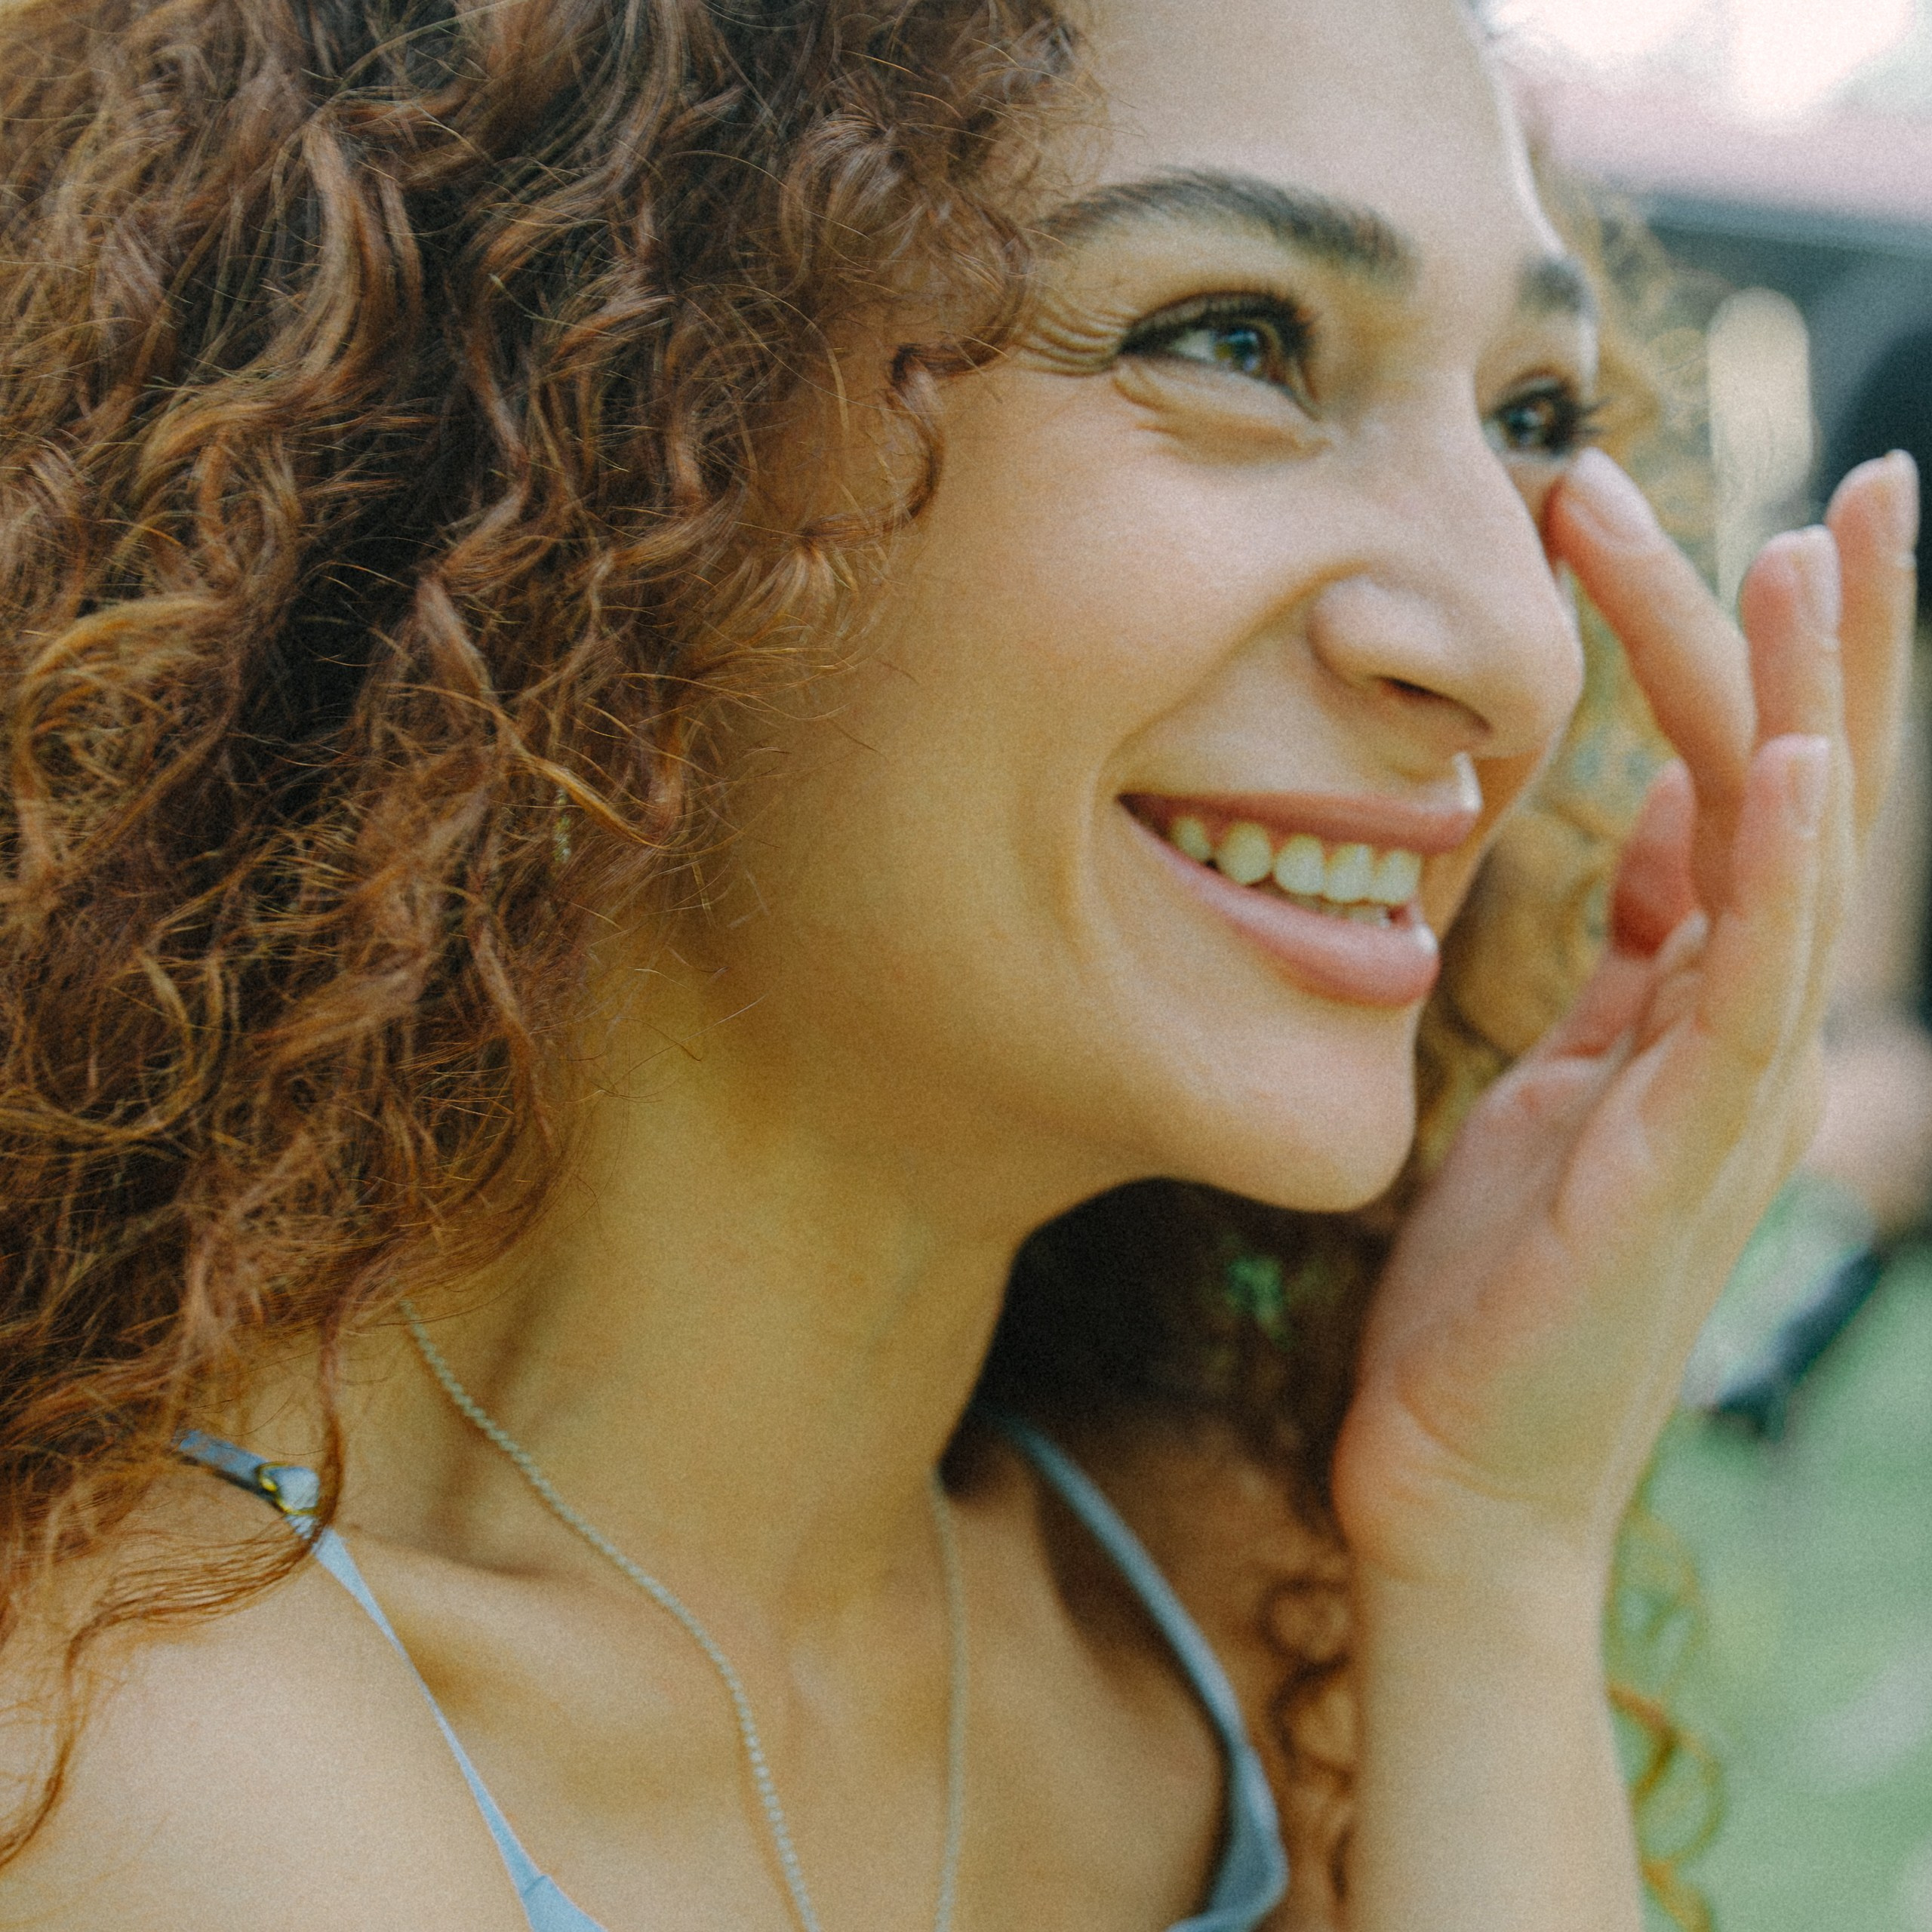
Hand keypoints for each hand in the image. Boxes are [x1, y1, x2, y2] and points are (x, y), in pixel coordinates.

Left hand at [1332, 447, 1918, 1594]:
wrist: (1458, 1467)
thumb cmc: (1501, 1281)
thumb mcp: (1560, 1079)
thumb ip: (1627, 960)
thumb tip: (1658, 823)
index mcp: (1705, 1011)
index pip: (1750, 800)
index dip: (1767, 665)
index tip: (1758, 526)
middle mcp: (1745, 1039)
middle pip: (1807, 802)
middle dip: (1833, 642)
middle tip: (1866, 484)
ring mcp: (1733, 1101)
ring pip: (1798, 869)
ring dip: (1818, 706)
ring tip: (1827, 550)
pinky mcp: (1687, 1165)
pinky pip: (1755, 1001)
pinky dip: (1788, 881)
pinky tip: (1802, 766)